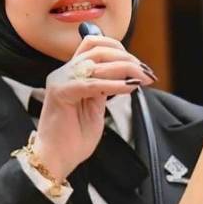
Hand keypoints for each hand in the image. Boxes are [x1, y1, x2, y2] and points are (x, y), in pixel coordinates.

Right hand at [35, 34, 156, 179]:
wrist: (56, 160)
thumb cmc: (74, 138)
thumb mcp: (95, 106)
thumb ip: (105, 87)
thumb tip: (125, 73)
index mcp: (70, 73)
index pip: (93, 44)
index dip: (118, 47)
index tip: (138, 63)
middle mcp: (64, 72)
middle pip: (98, 50)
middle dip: (127, 59)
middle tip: (146, 72)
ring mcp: (61, 80)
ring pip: (98, 63)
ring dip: (126, 69)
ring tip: (142, 79)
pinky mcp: (61, 93)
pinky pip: (93, 83)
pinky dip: (115, 84)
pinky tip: (130, 88)